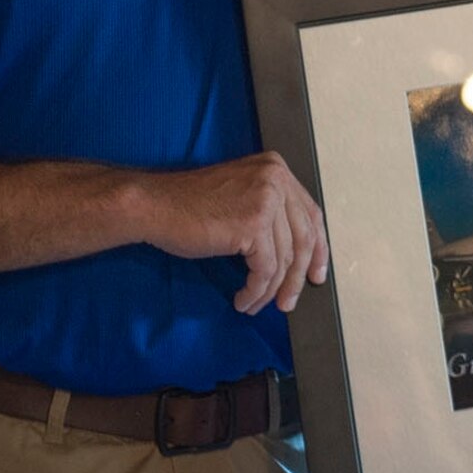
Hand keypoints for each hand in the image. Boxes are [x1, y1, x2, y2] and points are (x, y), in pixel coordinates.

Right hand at [136, 152, 329, 314]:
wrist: (154, 205)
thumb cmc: (190, 206)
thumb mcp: (242, 197)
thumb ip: (271, 212)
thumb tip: (299, 253)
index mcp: (276, 168)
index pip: (311, 214)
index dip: (318, 249)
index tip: (316, 274)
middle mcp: (276, 179)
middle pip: (303, 238)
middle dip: (298, 276)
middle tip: (289, 301)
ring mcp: (266, 199)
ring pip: (285, 258)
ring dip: (272, 289)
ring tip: (258, 304)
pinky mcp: (253, 223)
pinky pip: (265, 269)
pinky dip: (256, 290)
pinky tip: (243, 299)